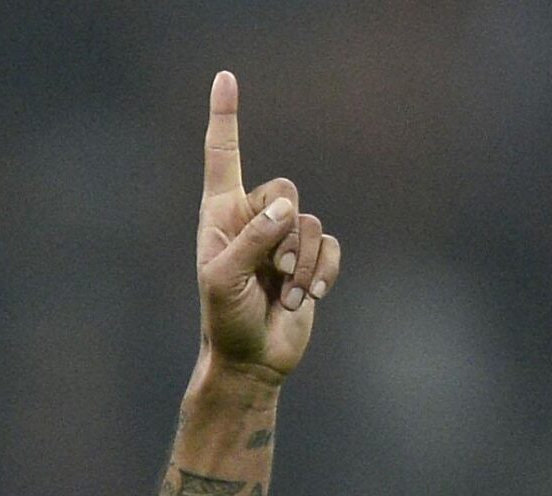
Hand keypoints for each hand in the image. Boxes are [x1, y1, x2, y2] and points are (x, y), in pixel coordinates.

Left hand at [196, 70, 340, 383]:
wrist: (251, 361)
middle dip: (284, 234)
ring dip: (301, 264)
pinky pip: (330, 245)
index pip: (223, 156)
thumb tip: (286, 212)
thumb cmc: (225, 321)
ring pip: (309, 222)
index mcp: (221, 215)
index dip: (225, 117)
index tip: (225, 78)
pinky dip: (322, 272)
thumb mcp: (223, 280)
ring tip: (282, 294)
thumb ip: (251, 241)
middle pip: (285, 190)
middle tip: (271, 273)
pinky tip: (304, 298)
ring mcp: (284, 239)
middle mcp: (254, 219)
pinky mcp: (310, 261)